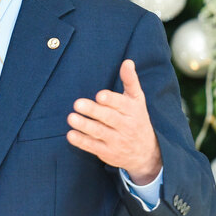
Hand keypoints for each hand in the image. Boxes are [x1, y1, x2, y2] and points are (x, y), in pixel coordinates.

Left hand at [66, 59, 161, 183]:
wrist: (145, 153)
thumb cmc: (137, 119)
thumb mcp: (137, 100)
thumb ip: (130, 81)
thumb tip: (127, 61)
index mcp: (133, 111)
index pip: (122, 104)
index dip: (111, 100)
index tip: (100, 95)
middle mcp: (126, 126)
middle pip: (109, 118)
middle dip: (93, 111)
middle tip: (77, 104)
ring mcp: (117, 141)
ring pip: (99, 132)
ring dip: (84, 126)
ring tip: (71, 117)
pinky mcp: (108, 153)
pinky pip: (93, 147)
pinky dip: (82, 141)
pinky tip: (70, 134)